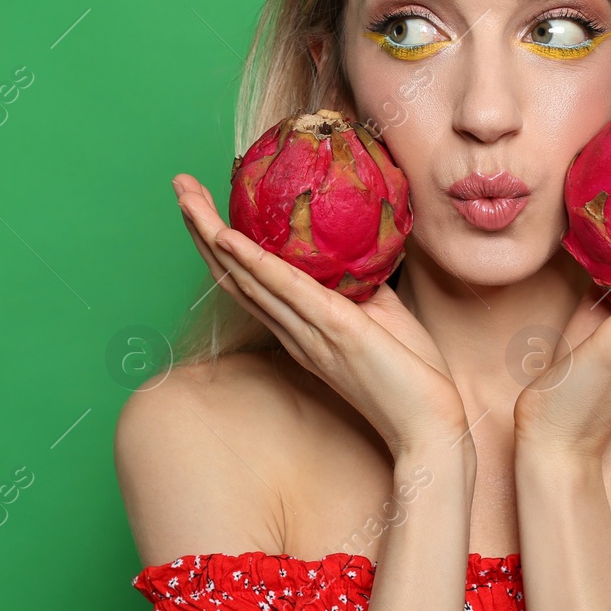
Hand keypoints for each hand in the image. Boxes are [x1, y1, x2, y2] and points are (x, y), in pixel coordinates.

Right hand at [173, 173, 469, 457]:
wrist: (430, 424)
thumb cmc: (412, 375)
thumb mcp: (383, 316)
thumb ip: (362, 285)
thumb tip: (358, 248)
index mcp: (299, 328)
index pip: (250, 281)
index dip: (222, 244)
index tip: (205, 207)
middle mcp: (292, 331)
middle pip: (233, 275)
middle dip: (201, 229)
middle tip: (179, 187)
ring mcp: (307, 332)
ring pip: (246, 278)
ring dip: (211, 235)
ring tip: (187, 199)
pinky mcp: (333, 331)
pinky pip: (285, 291)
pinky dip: (253, 262)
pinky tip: (228, 238)